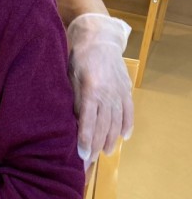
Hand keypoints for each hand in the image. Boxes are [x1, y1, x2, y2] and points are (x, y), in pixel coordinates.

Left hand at [67, 13, 133, 162]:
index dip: (85, 140)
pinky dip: (127, 124)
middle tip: (88, 162)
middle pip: (103, 126)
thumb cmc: (77, 56)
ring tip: (105, 153)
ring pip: (116, 121)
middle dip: (96, 145)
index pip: (89, 121)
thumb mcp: (68, 76)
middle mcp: (108, 93)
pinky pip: (128, 110)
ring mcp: (119, 91)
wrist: (98, 36)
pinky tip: (124, 137)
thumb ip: (72, 99)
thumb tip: (71, 122)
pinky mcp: (126, 88)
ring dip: (111, 139)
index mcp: (91, 89)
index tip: (81, 155)